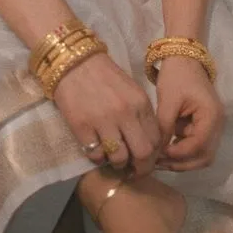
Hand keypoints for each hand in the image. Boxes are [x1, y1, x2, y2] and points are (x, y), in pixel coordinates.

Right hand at [53, 52, 161, 176]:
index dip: (154, 156)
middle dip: (140, 168)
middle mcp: (126, 113)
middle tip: (133, 170)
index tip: (146, 161)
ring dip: (118, 163)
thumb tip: (148, 144)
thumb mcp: (131, 91)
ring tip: (113, 159)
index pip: (157, 140)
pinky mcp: (82, 127)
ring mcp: (103, 121)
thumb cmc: (105, 76)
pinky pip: (96, 155)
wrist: (75, 62)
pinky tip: (96, 149)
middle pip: (143, 154)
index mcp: (141, 103)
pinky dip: (98, 157)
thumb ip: (141, 115)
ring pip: (120, 158)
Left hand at [154, 56, 223, 171]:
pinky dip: (183, 151)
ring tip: (160, 159)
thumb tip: (155, 152)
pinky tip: (165, 150)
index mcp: (212, 116)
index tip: (159, 155)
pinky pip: (197, 145)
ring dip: (182, 160)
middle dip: (181, 163)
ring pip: (201, 154)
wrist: (183, 57)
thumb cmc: (176, 76)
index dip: (179, 155)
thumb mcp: (168, 100)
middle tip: (158, 164)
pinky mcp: (205, 125)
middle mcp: (218, 124)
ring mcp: (213, 126)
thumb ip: (164, 127)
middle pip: (204, 156)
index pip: (199, 146)